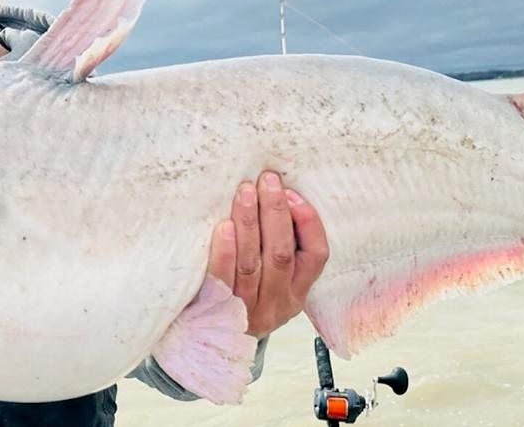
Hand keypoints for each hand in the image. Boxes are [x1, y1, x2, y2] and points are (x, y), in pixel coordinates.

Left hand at [207, 171, 328, 337]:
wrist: (207, 343)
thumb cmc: (243, 298)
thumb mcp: (271, 284)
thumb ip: (277, 249)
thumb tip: (277, 196)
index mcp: (297, 293)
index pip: (316, 256)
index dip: (307, 222)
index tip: (291, 193)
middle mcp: (276, 304)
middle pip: (281, 254)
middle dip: (275, 212)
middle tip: (267, 180)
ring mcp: (247, 310)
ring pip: (253, 263)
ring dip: (249, 223)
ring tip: (244, 192)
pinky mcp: (218, 311)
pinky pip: (223, 279)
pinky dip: (225, 252)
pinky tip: (223, 227)